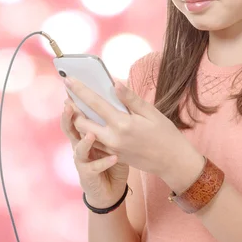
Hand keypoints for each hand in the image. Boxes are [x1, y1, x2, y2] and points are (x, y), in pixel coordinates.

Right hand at [60, 99, 128, 207]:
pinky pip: (94, 167)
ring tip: (91, 133)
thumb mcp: (115, 137)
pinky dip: (103, 162)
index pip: (78, 115)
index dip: (73, 103)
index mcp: (87, 133)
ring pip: (79, 149)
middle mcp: (81, 146)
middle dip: (69, 118)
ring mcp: (83, 161)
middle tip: (70, 105)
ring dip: (84, 141)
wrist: (112, 189)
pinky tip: (114, 158)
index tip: (72, 89)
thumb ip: (113, 119)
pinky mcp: (89, 175)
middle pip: (71, 129)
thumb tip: (116, 98)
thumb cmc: (114, 159)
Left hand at [64, 77, 203, 188]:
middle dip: (74, 108)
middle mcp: (113, 138)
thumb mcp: (151, 112)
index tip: (68, 80)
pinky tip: (92, 123)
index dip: (80, 90)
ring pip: (85, 135)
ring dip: (79, 121)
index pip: (95, 103)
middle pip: (81, 122)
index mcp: (122, 123)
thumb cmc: (165, 134)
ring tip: (78, 108)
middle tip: (70, 96)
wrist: (172, 161)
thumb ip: (130, 99)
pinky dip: (89, 133)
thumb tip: (114, 84)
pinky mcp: (114, 156)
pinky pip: (95, 144)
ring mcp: (112, 149)